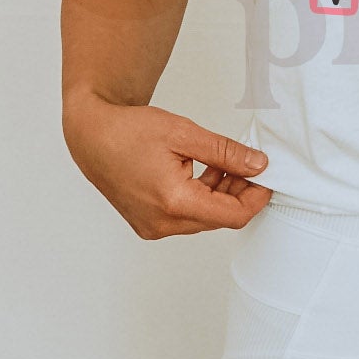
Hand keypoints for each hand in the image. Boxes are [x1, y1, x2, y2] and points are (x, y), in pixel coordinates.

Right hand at [63, 93, 273, 239]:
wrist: (91, 136)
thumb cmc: (130, 131)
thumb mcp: (185, 133)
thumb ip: (225, 152)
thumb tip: (258, 165)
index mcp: (173, 202)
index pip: (232, 215)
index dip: (256, 198)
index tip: (267, 178)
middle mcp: (162, 223)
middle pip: (219, 219)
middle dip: (239, 193)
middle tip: (249, 165)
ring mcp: (152, 227)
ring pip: (203, 219)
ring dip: (220, 195)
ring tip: (223, 164)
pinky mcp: (147, 223)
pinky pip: (185, 217)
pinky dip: (200, 198)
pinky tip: (202, 172)